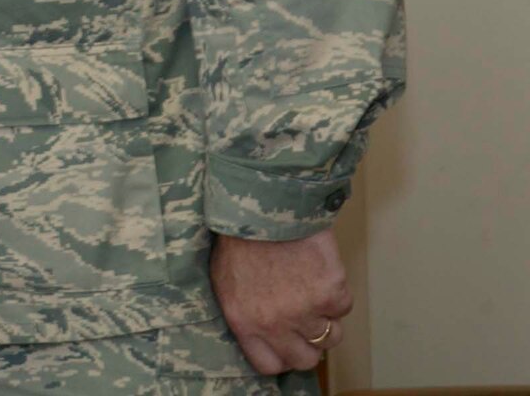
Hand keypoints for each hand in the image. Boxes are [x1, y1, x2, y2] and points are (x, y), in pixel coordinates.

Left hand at [211, 229, 353, 373]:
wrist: (263, 206)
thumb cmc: (241, 239)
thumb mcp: (225, 282)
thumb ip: (245, 315)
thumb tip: (264, 334)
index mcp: (244, 322)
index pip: (270, 364)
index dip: (282, 355)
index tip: (287, 344)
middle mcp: (275, 323)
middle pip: (306, 359)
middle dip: (309, 343)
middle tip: (306, 320)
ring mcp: (306, 310)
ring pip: (331, 337)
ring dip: (325, 318)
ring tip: (311, 290)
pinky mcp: (331, 292)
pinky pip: (343, 306)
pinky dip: (337, 291)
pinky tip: (319, 270)